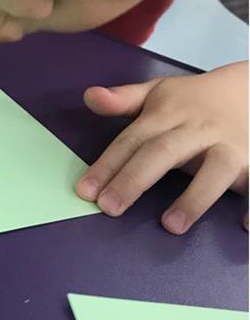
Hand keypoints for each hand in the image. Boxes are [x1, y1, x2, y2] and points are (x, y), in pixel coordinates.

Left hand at [76, 62, 247, 233]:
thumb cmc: (194, 99)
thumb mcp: (158, 92)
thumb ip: (123, 99)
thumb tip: (89, 96)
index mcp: (168, 114)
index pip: (132, 140)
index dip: (107, 165)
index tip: (86, 191)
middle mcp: (198, 130)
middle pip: (163, 153)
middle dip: (135, 179)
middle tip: (110, 207)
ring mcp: (230, 146)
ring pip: (214, 171)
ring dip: (194, 198)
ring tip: (170, 224)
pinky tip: (246, 227)